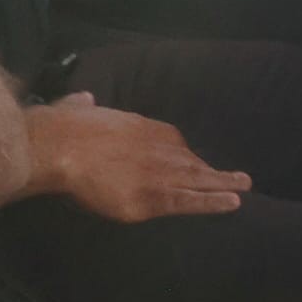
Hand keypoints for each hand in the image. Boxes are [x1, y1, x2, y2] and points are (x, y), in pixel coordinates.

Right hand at [24, 92, 251, 222]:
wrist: (59, 145)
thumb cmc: (61, 127)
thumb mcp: (77, 107)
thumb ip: (84, 105)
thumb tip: (84, 98)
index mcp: (140, 127)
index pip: (171, 140)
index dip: (182, 154)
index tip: (191, 161)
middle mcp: (155, 148)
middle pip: (189, 160)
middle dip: (211, 169)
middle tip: (235, 176)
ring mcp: (157, 173)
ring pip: (197, 180)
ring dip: (223, 183)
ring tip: (243, 186)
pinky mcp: (151, 198)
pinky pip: (188, 201)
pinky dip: (212, 202)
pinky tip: (233, 203)